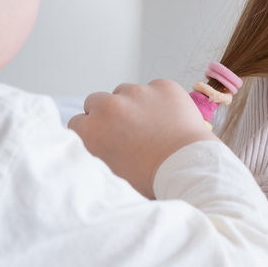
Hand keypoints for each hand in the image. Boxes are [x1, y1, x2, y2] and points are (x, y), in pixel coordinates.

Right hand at [68, 79, 216, 197]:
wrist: (189, 169)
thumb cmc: (151, 179)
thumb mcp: (108, 176)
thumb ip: (93, 156)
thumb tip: (88, 151)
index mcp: (91, 130)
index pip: (77, 122)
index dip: (92, 132)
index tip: (105, 140)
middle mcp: (109, 106)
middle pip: (97, 101)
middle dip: (108, 114)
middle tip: (127, 132)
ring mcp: (138, 92)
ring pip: (126, 92)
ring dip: (133, 104)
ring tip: (151, 127)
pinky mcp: (164, 86)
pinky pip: (155, 89)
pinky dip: (160, 100)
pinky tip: (170, 120)